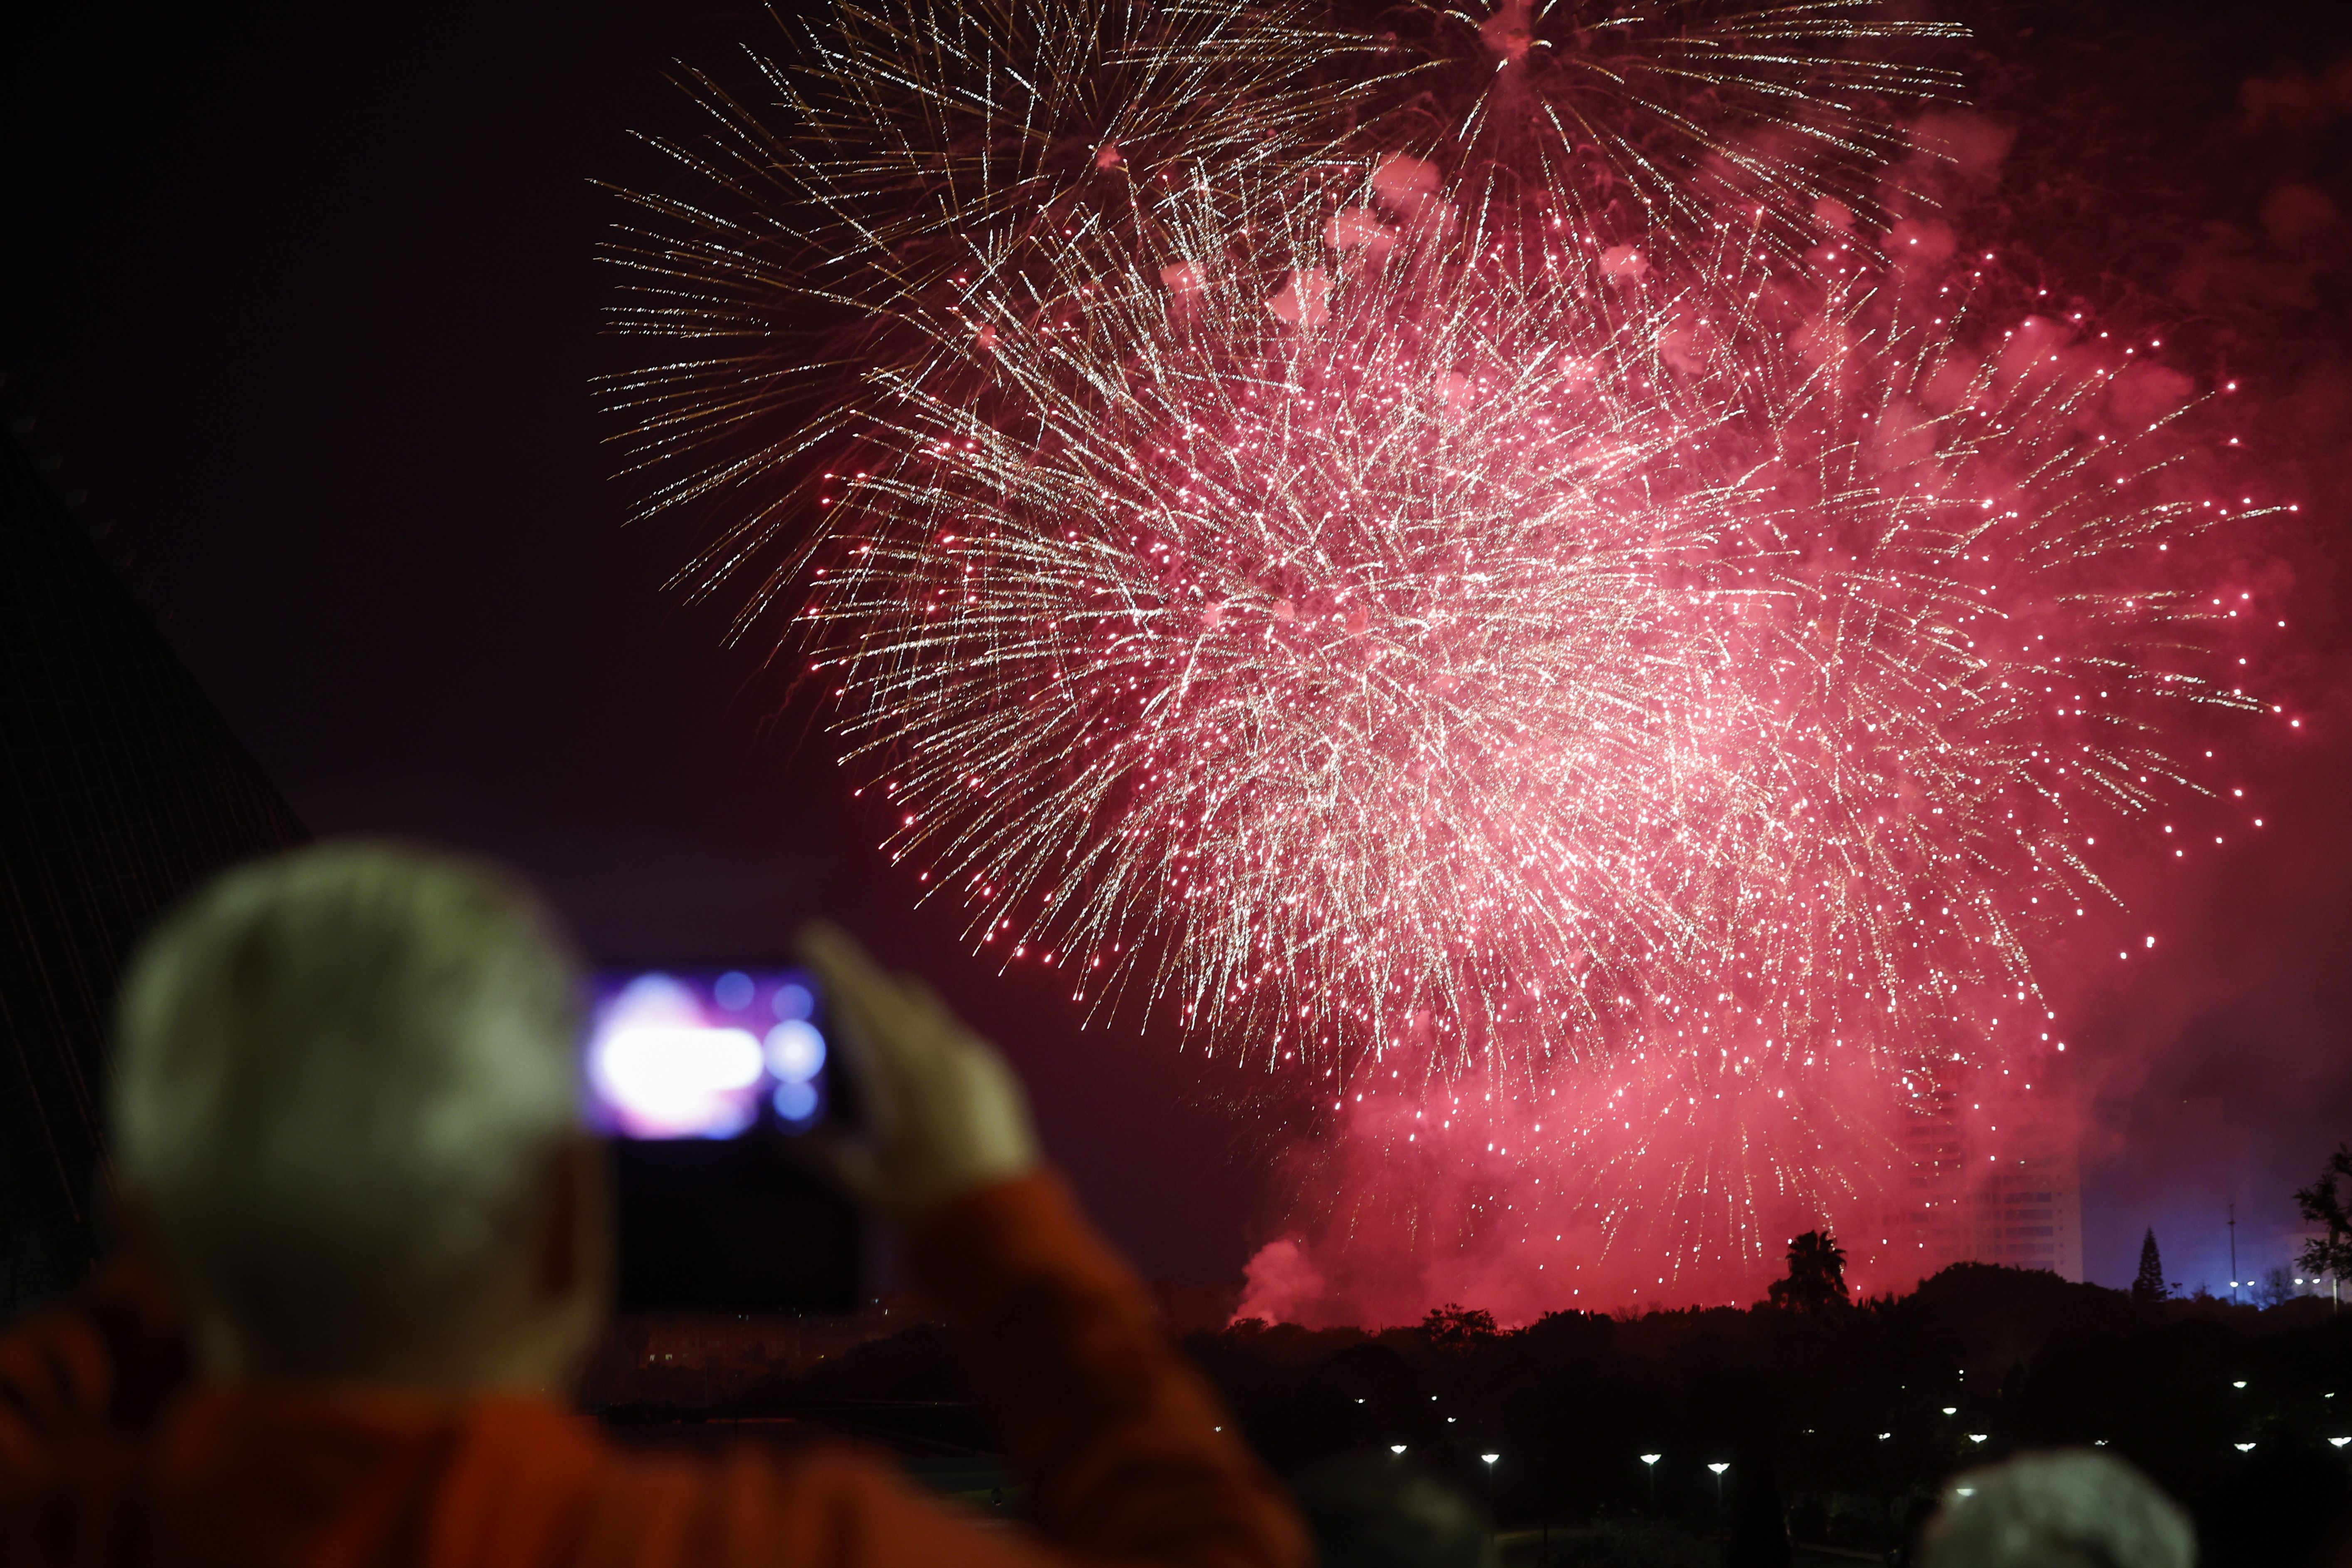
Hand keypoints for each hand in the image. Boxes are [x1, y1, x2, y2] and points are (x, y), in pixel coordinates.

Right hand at [795, 922, 1041, 1224]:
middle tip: (827, 980)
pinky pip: (951, 1039)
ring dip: (893, 1012)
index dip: (836, 966)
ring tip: (863, 1023)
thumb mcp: (870, 1180)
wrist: (1006, 1226)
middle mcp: (948, 1053)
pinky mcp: (995, 1076)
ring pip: (926, 1015)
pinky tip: (907, 1065)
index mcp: (910, 1071)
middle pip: (896, 997)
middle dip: (860, 986)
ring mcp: (977, 1062)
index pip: (866, 1001)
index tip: (810, 938)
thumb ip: (827, 1153)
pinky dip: (923, 1037)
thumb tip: (787, 1137)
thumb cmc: (933, 1204)